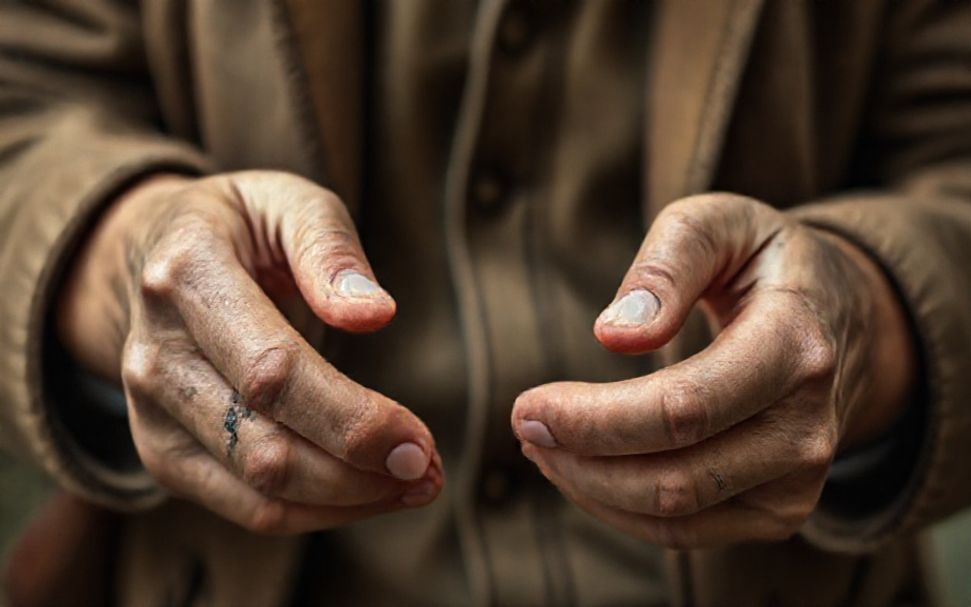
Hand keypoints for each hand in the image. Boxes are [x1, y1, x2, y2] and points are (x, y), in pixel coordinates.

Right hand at [58, 171, 442, 533]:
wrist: (157, 254)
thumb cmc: (244, 226)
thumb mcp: (289, 202)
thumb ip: (330, 249)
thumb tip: (375, 313)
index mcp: (186, 277)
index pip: (272, 372)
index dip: (351, 418)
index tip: (418, 440)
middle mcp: (155, 353)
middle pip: (264, 447)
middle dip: (360, 472)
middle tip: (431, 470)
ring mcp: (148, 411)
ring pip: (256, 490)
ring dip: (348, 501)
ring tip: (414, 484)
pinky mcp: (161, 451)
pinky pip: (245, 508)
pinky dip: (317, 512)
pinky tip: (368, 493)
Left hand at [511, 194, 914, 547]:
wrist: (835, 314)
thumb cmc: (758, 260)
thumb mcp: (717, 224)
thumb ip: (666, 266)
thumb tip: (613, 336)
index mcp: (796, 346)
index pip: (684, 409)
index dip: (595, 418)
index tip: (527, 403)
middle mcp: (809, 427)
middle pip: (674, 476)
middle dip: (580, 457)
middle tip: (524, 421)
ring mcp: (799, 480)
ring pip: (672, 514)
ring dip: (588, 486)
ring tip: (541, 440)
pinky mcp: (780, 510)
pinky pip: (684, 531)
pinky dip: (617, 506)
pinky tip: (579, 467)